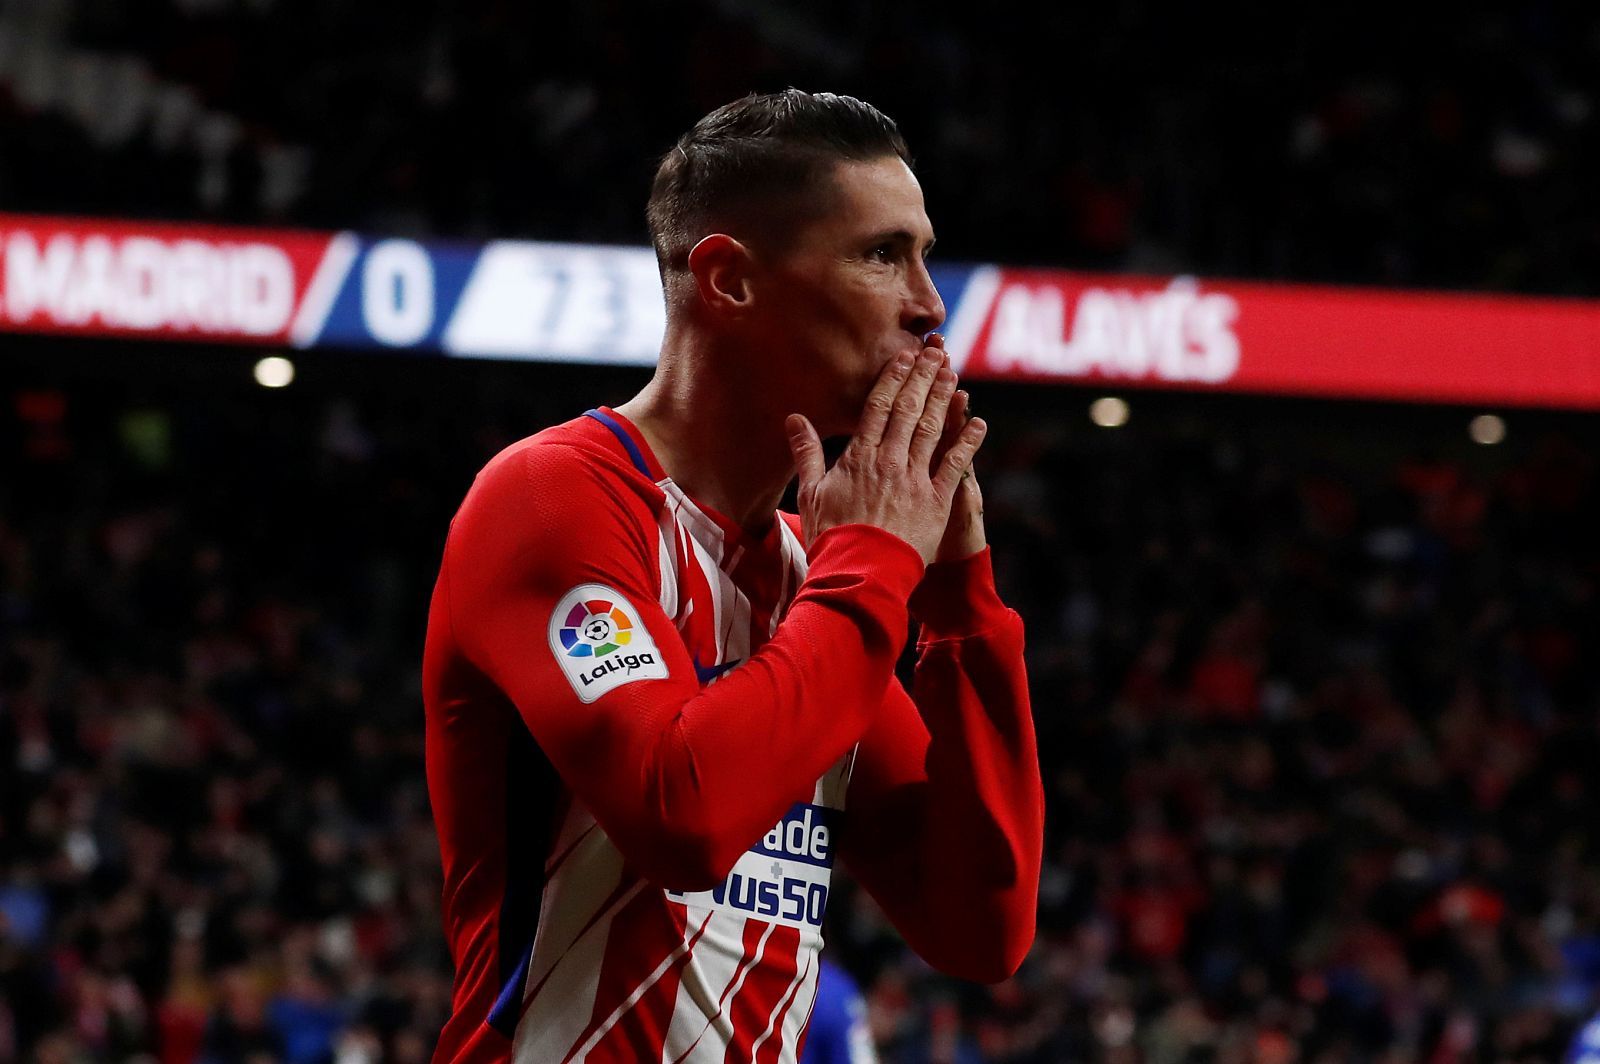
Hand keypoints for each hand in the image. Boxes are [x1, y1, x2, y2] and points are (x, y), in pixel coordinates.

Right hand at [787, 344, 987, 563]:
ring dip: (943, 399)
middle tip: (937, 352)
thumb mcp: (810, 493)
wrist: (859, 573)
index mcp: (860, 457)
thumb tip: (793, 419)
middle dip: (923, 377)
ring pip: (931, 429)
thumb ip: (806, 453)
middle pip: (908, 409)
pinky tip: (978, 421)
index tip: (905, 356)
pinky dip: (968, 441)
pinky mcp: (936, 500)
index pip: (878, 407)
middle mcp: (890, 461)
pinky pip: (955, 464)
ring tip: (953, 373)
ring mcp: (915, 479)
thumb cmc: (831, 537)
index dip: (893, 378)